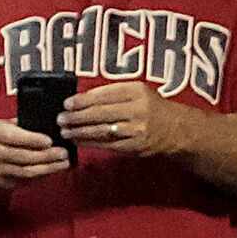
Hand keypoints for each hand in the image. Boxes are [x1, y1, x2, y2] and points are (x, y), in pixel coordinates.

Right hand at [0, 115, 69, 190]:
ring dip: (48, 168)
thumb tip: (51, 126)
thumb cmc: (0, 138)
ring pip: (26, 171)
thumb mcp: (6, 125)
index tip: (50, 141)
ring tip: (63, 163)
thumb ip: (24, 125)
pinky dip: (43, 176)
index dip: (32, 140)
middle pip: (22, 156)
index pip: (13, 137)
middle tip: (63, 153)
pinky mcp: (4, 182)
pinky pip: (26, 180)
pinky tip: (54, 170)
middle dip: (46, 156)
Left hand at [60, 81, 192, 158]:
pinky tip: (79, 141)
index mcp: (137, 91)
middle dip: (77, 117)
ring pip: (102, 130)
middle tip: (61, 119)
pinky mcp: (133, 146)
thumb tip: (83, 98)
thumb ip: (114, 94)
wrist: (176, 130)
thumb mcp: (138, 92)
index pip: (104, 94)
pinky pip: (107, 144)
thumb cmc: (152, 108)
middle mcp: (137, 109)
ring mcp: (136, 130)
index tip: (67, 103)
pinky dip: (90, 143)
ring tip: (65, 131)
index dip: (83, 100)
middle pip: (101, 113)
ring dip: (80, 132)